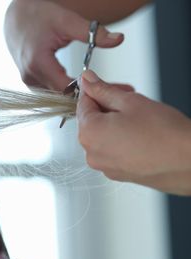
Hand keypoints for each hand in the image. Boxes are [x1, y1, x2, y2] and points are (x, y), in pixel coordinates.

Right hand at [4, 0, 123, 90]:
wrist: (16, 18)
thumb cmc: (38, 16)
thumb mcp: (67, 20)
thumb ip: (92, 33)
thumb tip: (118, 39)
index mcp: (38, 63)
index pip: (66, 88)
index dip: (89, 90)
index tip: (113, 88)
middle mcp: (31, 77)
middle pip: (66, 95)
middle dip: (92, 93)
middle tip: (121, 89)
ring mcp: (30, 82)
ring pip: (60, 95)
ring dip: (81, 93)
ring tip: (109, 88)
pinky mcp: (32, 83)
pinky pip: (54, 91)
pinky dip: (70, 89)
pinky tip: (88, 85)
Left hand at [77, 70, 190, 195]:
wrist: (189, 162)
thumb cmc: (164, 133)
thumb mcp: (130, 101)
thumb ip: (104, 90)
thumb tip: (88, 80)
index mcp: (89, 133)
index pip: (82, 104)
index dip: (98, 90)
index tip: (112, 86)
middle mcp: (91, 154)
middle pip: (91, 120)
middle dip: (108, 106)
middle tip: (130, 98)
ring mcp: (104, 167)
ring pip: (102, 136)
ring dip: (115, 122)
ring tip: (140, 117)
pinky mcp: (118, 174)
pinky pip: (112, 151)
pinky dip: (121, 139)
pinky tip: (141, 134)